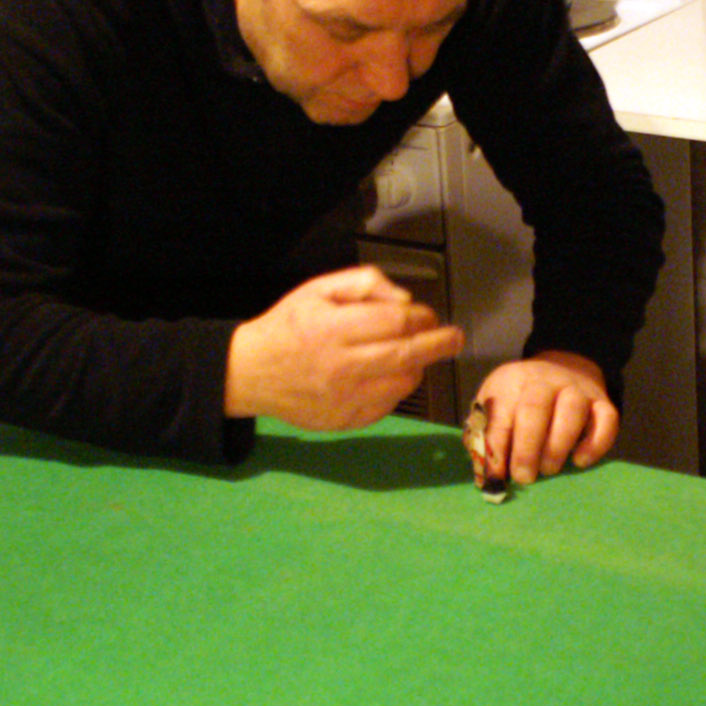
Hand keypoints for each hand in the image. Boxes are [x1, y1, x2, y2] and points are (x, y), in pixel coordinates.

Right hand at [227, 265, 461, 430]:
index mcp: (333, 329)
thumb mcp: (318, 289)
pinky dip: (398, 388)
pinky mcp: (345, 421)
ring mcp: (345, 398)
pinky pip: (388, 405)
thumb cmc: (288, 327)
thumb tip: (404, 300)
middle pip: (408, 355)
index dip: (423, 317)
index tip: (430, 316)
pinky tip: (390, 375)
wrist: (251, 373)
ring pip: (403, 383)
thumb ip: (364, 284)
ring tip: (415, 355)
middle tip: (455, 338)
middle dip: (440, 344)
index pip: (396, 322)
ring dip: (419, 366)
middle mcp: (341, 366)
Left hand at [465, 352, 618, 486]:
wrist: (563, 368)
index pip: (501, 414)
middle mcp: (545, 380)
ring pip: (572, 410)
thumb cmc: (521, 399)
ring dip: (558, 445)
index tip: (496, 476)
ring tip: (549, 469)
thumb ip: (487, 436)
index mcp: (512, 381)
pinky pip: (607, 419)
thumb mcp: (496, 407)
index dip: (496, 448)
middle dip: (527, 447)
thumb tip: (488, 475)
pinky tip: (580, 460)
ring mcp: (577, 389)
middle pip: (535, 407)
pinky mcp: (602, 401)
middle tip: (525, 477)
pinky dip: (596, 443)